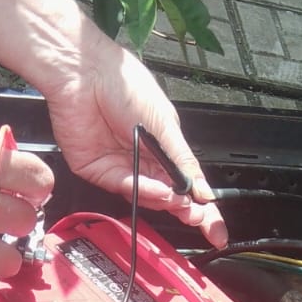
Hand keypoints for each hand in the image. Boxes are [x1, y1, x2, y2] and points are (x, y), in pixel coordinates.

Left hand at [44, 35, 227, 247]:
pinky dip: (144, 190)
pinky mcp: (99, 171)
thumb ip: (183, 161)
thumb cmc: (122, 84)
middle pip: (168, 196)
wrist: (85, 73)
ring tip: (180, 199)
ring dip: (165, 199)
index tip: (216, 228)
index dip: (202, 206)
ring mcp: (121, 167)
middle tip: (198, 216)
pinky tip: (157, 188)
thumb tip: (203, 189)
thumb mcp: (165, 124)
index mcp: (162, 147)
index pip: (186, 184)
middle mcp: (142, 160)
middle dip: (185, 209)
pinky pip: (126, 187)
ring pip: (148, 195)